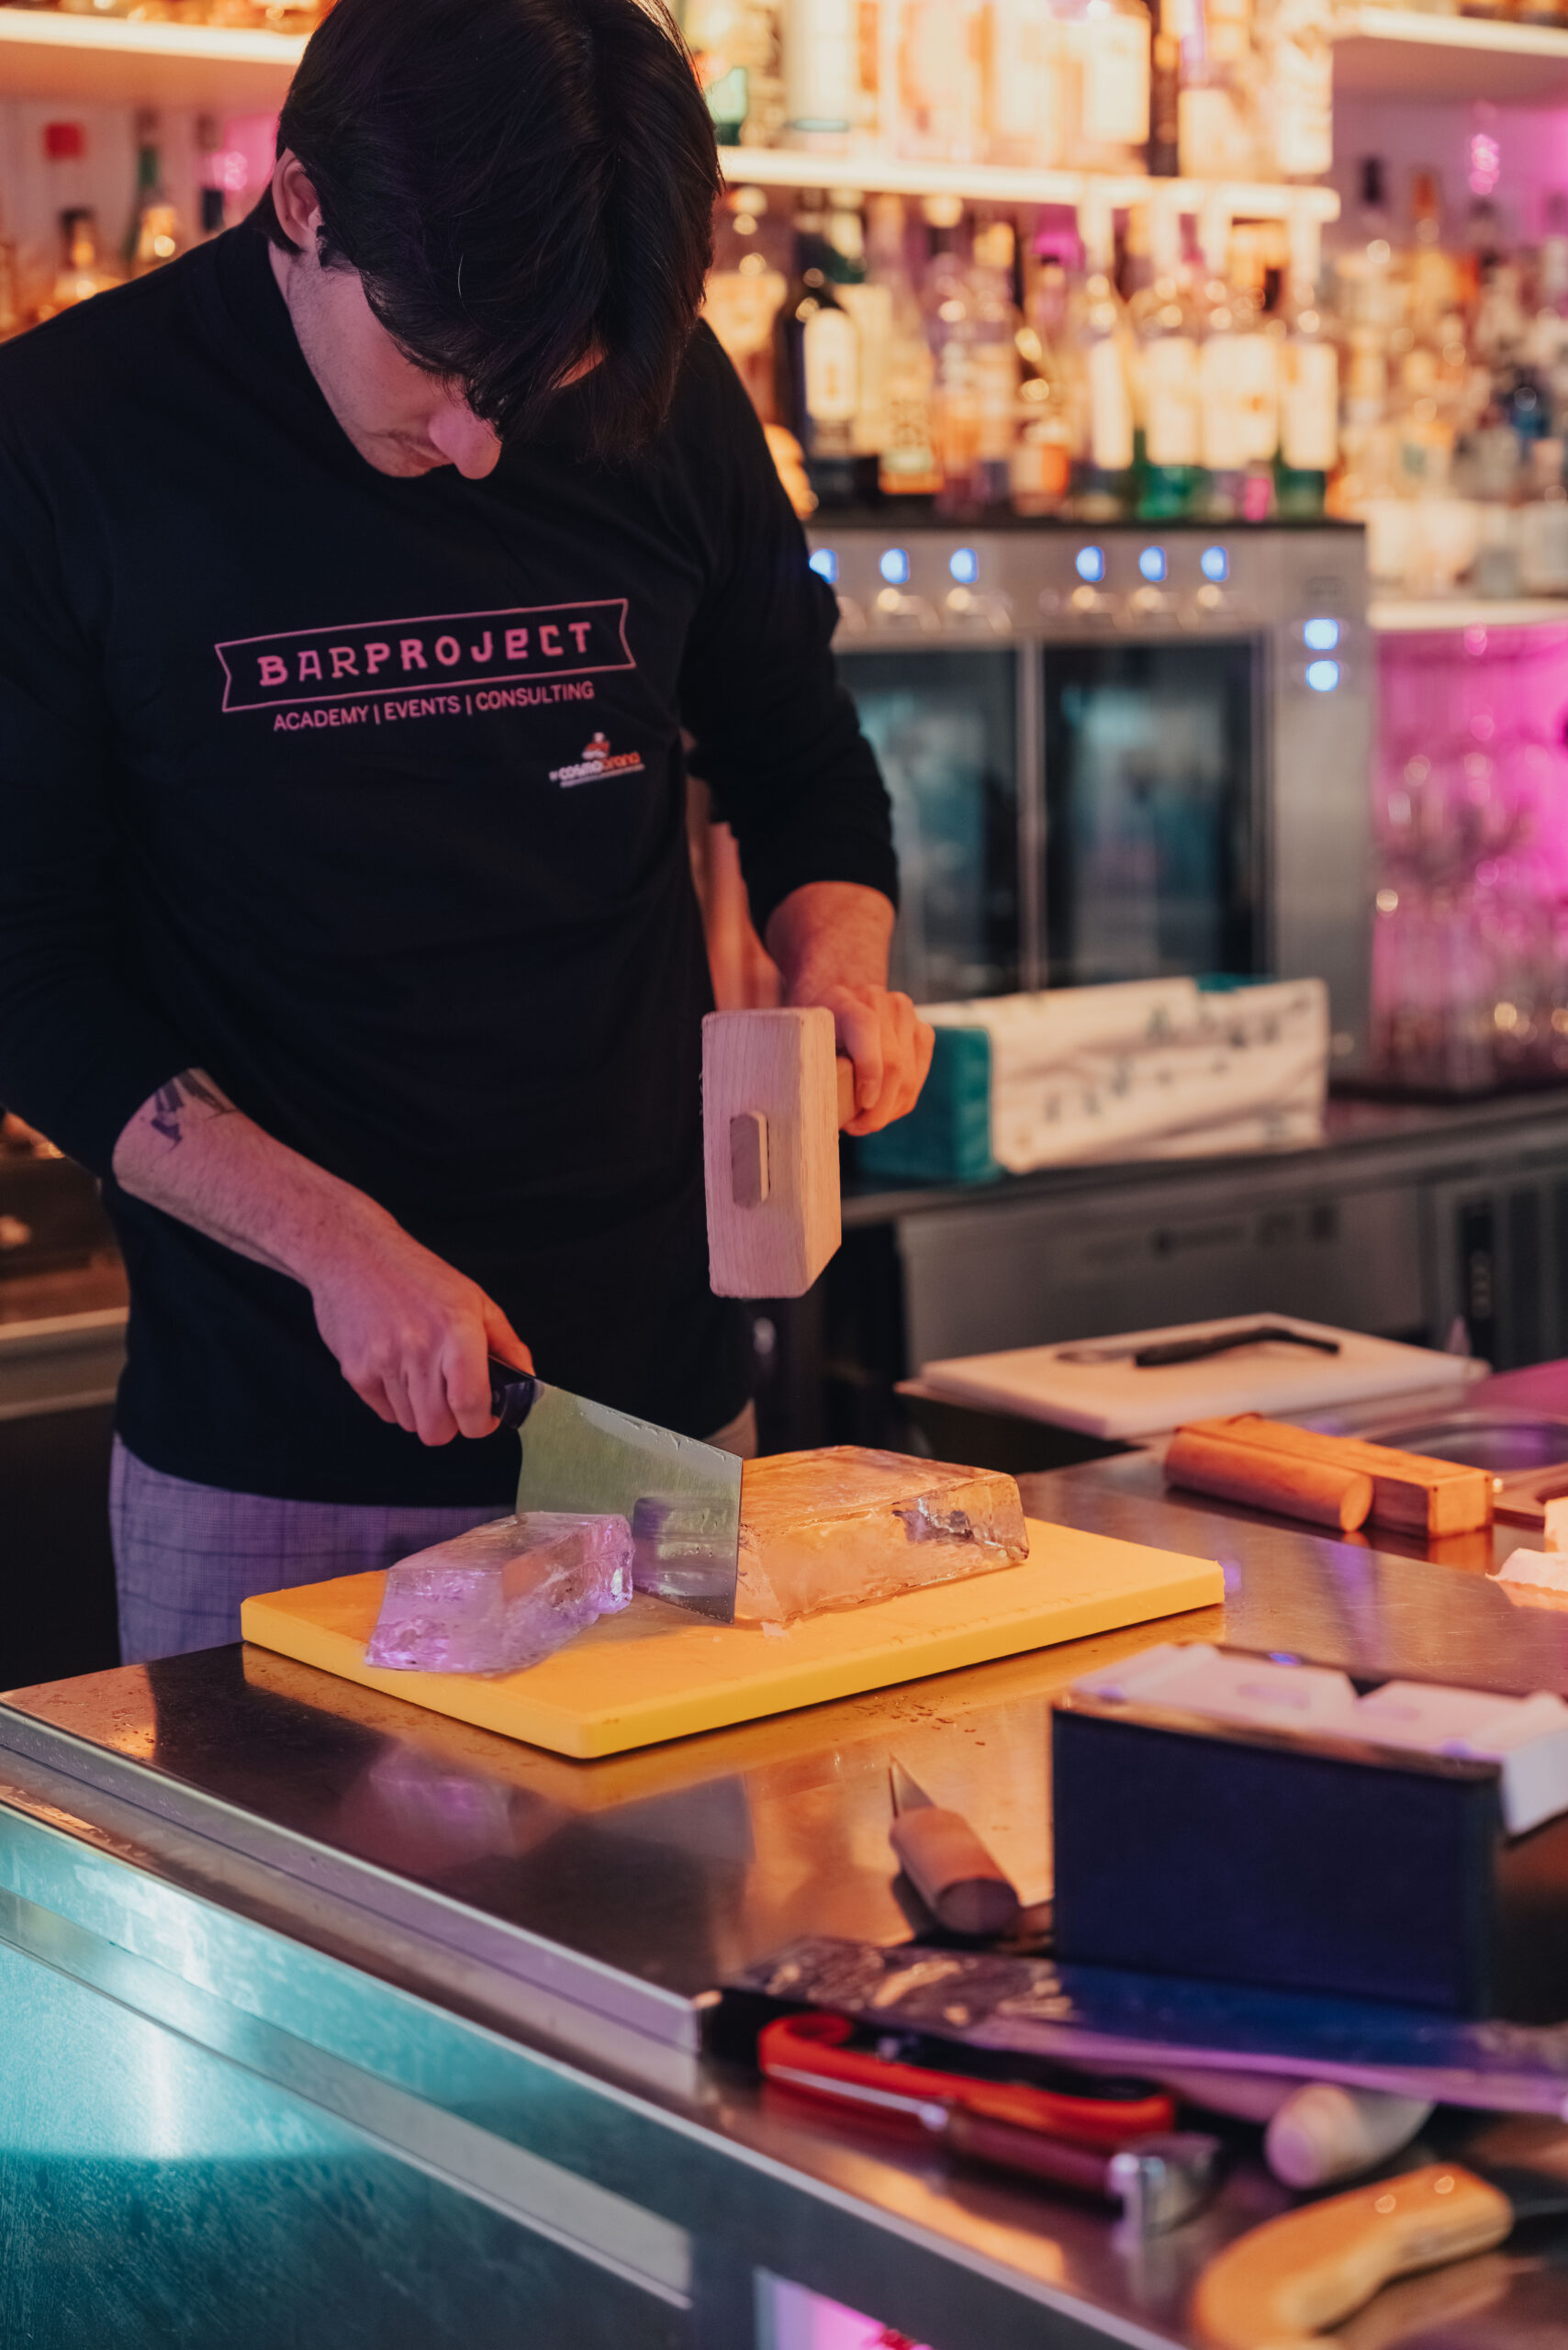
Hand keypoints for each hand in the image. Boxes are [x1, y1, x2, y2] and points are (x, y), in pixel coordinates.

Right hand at [308, 1218, 532, 1445]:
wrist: (351, 1253)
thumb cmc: (415, 1274)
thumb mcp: (473, 1299)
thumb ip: (506, 1343)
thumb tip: (527, 1379)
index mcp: (457, 1332)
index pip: (471, 1405)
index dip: (481, 1424)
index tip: (483, 1418)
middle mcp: (420, 1350)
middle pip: (437, 1430)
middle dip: (450, 1423)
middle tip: (451, 1401)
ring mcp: (383, 1363)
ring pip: (410, 1424)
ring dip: (421, 1410)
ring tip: (420, 1374)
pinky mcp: (355, 1371)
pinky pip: (384, 1412)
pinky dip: (394, 1401)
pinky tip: (395, 1369)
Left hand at [765, 881, 934, 1135]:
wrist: (838, 986)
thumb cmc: (812, 1021)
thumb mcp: (798, 1032)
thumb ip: (802, 1058)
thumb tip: (796, 1111)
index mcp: (845, 998)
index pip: (865, 1029)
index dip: (869, 1072)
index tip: (861, 1107)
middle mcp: (882, 1001)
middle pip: (894, 1063)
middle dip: (878, 1108)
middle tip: (856, 1128)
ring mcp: (907, 1014)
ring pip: (910, 1075)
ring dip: (890, 1109)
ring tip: (866, 1122)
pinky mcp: (922, 1030)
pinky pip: (918, 1075)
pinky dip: (902, 1099)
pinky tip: (883, 1109)